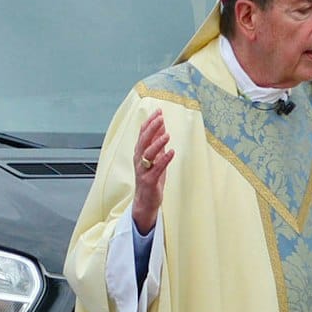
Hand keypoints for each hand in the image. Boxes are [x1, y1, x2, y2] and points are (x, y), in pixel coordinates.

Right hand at [130, 110, 172, 234]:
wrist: (145, 201)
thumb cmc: (151, 178)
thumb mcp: (155, 158)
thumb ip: (158, 143)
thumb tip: (162, 126)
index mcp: (140, 152)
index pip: (143, 133)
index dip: (150, 122)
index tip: (158, 111)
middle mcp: (139, 159)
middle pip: (143, 140)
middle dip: (152, 128)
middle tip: (161, 118)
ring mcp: (143, 170)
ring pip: (148, 154)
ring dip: (157, 143)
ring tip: (167, 135)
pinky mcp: (149, 181)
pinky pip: (156, 169)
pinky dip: (163, 160)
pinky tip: (171, 152)